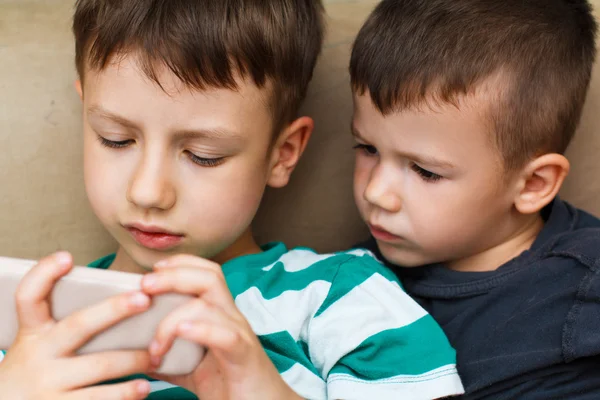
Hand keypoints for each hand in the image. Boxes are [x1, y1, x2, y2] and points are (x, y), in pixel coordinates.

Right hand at [0, 252, 152, 398]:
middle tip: (144, 299)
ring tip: (156, 354)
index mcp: (33, 334)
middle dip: (114, 310)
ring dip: (133, 359)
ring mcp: (49, 385)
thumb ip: (64, 325)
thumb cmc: (36, 371)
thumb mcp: (36, 346)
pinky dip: (125, 394)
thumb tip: (120, 301)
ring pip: (99, 365)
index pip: (28, 298)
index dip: (44, 274)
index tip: (66, 256)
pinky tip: (143, 388)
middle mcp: (38, 356)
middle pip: (79, 325)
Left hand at [141, 254, 301, 399]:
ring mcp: (241, 335)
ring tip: (156, 343)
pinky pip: (227, 336)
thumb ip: (170, 358)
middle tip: (144, 286)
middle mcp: (233, 318)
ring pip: (212, 305)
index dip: (180, 263)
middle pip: (209, 277)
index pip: (206, 273)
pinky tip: (182, 334)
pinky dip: (202, 331)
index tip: (151, 271)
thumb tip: (135, 356)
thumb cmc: (231, 385)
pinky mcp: (245, 357)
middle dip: (174, 275)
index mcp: (221, 316)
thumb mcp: (193, 369)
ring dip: (175, 317)